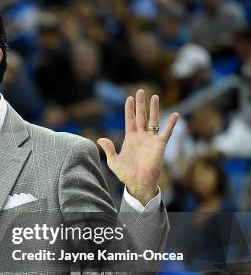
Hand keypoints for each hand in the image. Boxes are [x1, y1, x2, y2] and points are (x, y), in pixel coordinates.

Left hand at [97, 90, 178, 204]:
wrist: (138, 183)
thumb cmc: (126, 173)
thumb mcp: (113, 161)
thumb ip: (108, 149)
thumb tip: (99, 139)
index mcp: (130, 139)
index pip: (130, 120)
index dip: (129, 109)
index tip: (129, 98)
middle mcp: (141, 137)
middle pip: (141, 116)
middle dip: (140, 104)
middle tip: (140, 91)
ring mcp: (151, 140)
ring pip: (153, 120)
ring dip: (154, 109)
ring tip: (154, 96)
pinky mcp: (160, 145)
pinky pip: (166, 132)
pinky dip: (171, 124)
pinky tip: (175, 114)